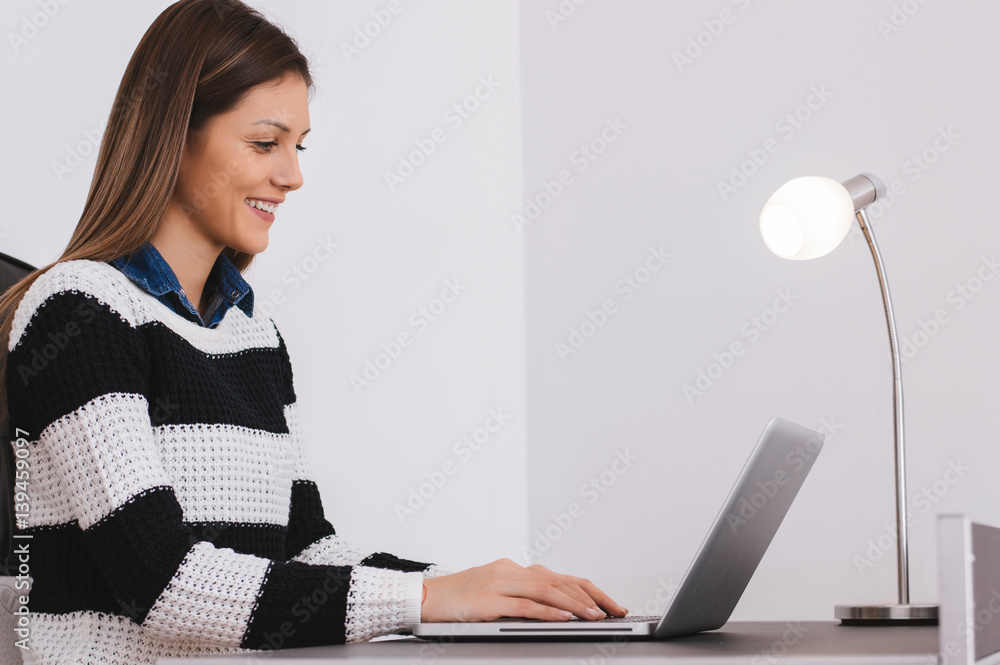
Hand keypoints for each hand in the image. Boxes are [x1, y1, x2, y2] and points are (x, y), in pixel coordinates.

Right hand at [420, 558, 628, 622]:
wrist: (422, 598)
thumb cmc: (456, 599)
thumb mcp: (493, 594)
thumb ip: (520, 597)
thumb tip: (552, 611)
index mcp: (513, 569)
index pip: (560, 577)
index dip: (588, 590)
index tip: (609, 604)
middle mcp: (510, 571)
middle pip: (561, 580)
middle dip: (592, 596)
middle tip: (614, 610)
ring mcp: (500, 583)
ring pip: (547, 589)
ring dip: (576, 604)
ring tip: (596, 615)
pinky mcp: (489, 600)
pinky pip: (525, 605)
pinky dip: (549, 611)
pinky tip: (565, 618)